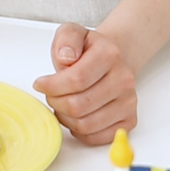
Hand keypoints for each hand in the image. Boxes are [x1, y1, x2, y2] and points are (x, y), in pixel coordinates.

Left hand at [33, 23, 136, 145]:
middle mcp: (123, 79)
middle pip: (78, 105)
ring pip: (86, 125)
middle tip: (51, 95)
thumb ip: (66, 39)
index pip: (76, 79)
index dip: (52, 86)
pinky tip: (75, 116)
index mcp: (110, 54)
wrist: (113, 59)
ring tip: (62, 104)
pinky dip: (79, 131)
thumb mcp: (72, 32)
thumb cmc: (89, 49)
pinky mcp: (129, 119)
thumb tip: (66, 57)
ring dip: (66, 118)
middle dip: (56, 102)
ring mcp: (128, 101)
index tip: (40, 84)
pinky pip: (97, 137)